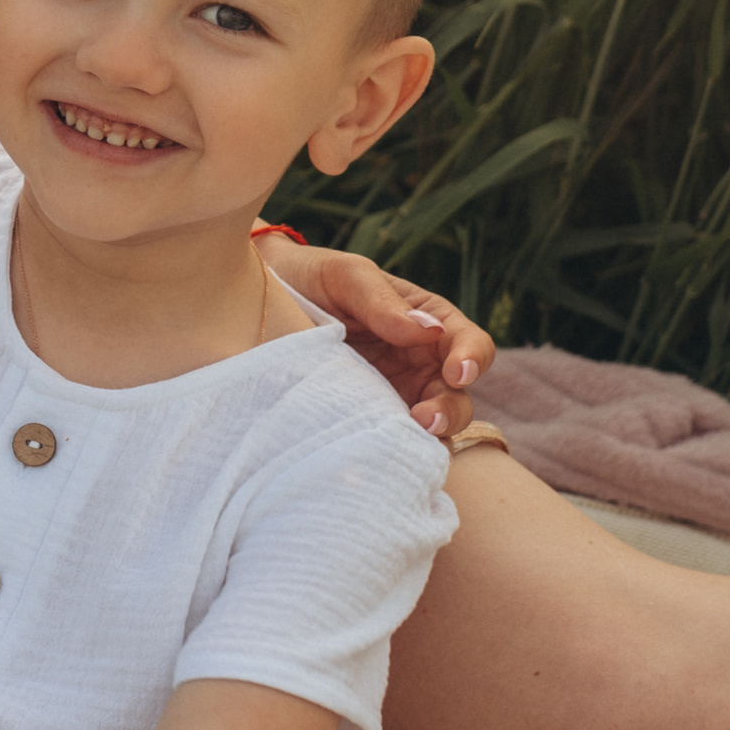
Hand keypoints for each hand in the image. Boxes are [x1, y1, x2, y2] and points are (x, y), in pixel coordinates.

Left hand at [257, 239, 491, 434]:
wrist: (257, 301)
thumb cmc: (311, 278)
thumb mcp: (345, 276)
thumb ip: (383, 302)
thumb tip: (428, 331)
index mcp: (427, 322)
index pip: (469, 343)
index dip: (472, 358)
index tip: (456, 372)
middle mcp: (419, 363)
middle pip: (458, 395)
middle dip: (450, 410)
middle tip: (424, 418)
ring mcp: (394, 395)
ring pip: (432, 427)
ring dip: (428, 437)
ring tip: (406, 437)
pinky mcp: (366, 420)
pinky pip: (391, 441)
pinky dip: (394, 451)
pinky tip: (379, 453)